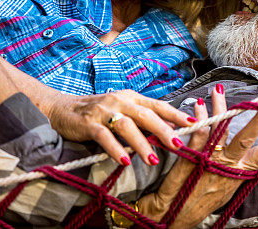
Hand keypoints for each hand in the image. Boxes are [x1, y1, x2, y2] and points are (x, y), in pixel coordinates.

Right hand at [46, 89, 195, 166]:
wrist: (64, 109)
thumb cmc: (100, 111)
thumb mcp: (124, 110)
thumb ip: (142, 119)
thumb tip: (168, 131)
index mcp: (133, 97)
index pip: (159, 105)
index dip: (176, 114)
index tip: (193, 123)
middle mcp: (121, 100)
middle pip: (147, 115)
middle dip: (164, 130)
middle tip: (177, 144)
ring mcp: (105, 111)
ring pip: (127, 126)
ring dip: (141, 143)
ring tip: (152, 159)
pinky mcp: (89, 123)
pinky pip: (104, 137)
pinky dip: (116, 149)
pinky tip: (125, 161)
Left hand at [137, 85, 257, 228]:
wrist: (174, 215)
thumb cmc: (205, 198)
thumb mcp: (229, 184)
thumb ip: (240, 165)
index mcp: (240, 172)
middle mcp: (227, 167)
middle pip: (245, 140)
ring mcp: (208, 162)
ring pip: (218, 132)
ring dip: (220, 109)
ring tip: (219, 90)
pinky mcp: (190, 160)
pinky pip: (196, 135)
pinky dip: (199, 119)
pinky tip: (198, 106)